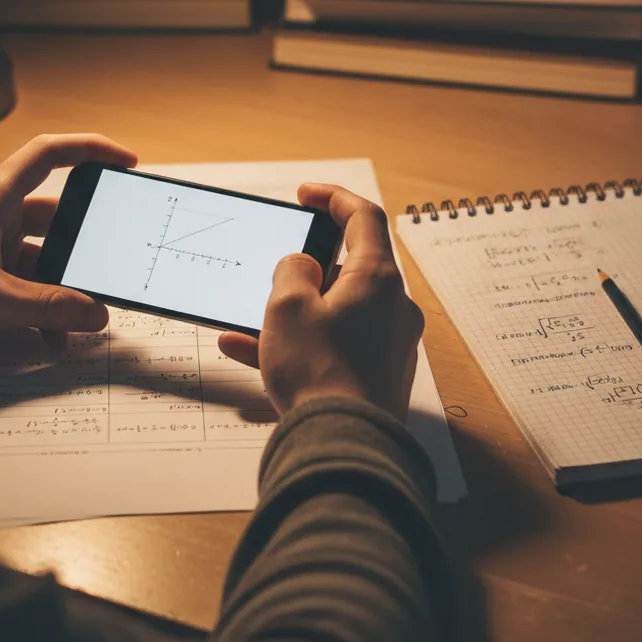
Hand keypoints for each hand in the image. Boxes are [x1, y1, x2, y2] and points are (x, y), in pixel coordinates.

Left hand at [0, 134, 136, 353]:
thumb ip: (50, 307)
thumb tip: (96, 313)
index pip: (50, 155)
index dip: (92, 150)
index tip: (125, 162)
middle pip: (56, 216)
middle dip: (85, 244)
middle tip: (111, 259)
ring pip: (45, 257)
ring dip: (64, 286)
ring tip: (84, 313)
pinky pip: (28, 284)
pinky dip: (44, 307)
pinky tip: (54, 335)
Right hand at [218, 185, 423, 422]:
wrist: (344, 446)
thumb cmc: (318, 373)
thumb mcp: (287, 308)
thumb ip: (292, 272)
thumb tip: (303, 267)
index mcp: (378, 279)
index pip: (364, 217)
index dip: (333, 198)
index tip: (306, 195)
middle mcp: (393, 307)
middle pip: (351, 268)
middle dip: (307, 269)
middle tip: (275, 272)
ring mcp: (389, 343)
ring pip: (336, 311)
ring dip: (294, 312)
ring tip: (248, 321)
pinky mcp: (378, 374)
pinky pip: (335, 345)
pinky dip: (300, 342)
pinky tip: (250, 352)